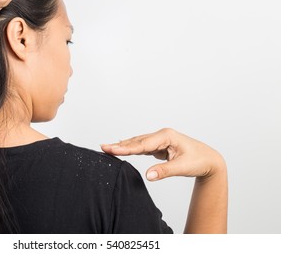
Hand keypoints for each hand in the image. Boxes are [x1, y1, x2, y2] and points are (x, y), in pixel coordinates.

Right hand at [101, 128, 225, 180]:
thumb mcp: (182, 167)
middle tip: (103, 146)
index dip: (126, 147)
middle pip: (137, 141)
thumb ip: (164, 171)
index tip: (112, 148)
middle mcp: (161, 135)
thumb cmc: (199, 160)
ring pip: (138, 143)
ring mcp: (160, 140)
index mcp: (166, 136)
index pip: (142, 143)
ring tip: (108, 147)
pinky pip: (143, 147)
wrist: (210, 160)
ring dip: (124, 146)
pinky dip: (132, 148)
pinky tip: (123, 148)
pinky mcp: (159, 146)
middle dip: (120, 145)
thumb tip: (148, 176)